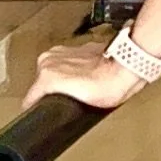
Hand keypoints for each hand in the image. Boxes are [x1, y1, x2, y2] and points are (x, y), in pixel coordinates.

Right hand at [23, 41, 147, 111]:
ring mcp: (64, 51)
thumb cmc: (110, 84)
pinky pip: (71, 63)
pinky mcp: (78, 47)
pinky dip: (77, 70)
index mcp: (46, 74)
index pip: (31, 97)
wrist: (128, 64)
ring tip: (80, 90)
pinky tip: (88, 78)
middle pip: (43, 82)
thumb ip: (61, 105)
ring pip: (56, 71)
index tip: (37, 112)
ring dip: (65, 79)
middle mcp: (50, 59)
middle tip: (66, 102)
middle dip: (53, 92)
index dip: (35, 109)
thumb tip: (57, 111)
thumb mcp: (78, 105)